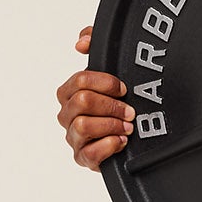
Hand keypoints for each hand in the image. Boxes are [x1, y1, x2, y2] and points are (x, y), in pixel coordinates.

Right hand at [57, 24, 134, 170]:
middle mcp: (67, 115)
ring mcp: (73, 138)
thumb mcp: (111, 69)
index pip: (80, 80)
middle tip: (129, 111)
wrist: (134, 137)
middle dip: (111, 105)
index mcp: (69, 93)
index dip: (105, 82)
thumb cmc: (118, 102)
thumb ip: (95, 43)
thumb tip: (81, 42)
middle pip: (82, 101)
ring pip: (84, 125)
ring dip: (111, 125)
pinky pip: (89, 152)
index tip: (124, 88)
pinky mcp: (83, 158)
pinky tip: (121, 142)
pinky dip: (108, 146)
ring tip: (128, 128)